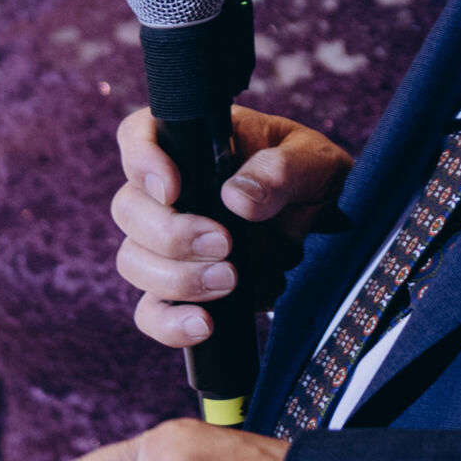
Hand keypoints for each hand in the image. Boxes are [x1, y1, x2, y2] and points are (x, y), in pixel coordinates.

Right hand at [112, 104, 350, 350]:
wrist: (331, 231)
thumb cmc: (313, 177)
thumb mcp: (312, 160)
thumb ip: (281, 170)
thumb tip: (236, 197)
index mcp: (193, 144)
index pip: (138, 136)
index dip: (142, 161)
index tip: (173, 189)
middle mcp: (171, 193)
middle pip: (128, 208)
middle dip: (169, 233)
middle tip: (224, 244)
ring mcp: (169, 244)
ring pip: (133, 260)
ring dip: (175, 278)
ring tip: (230, 280)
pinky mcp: (180, 291)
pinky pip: (151, 311)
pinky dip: (169, 323)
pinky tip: (204, 324)